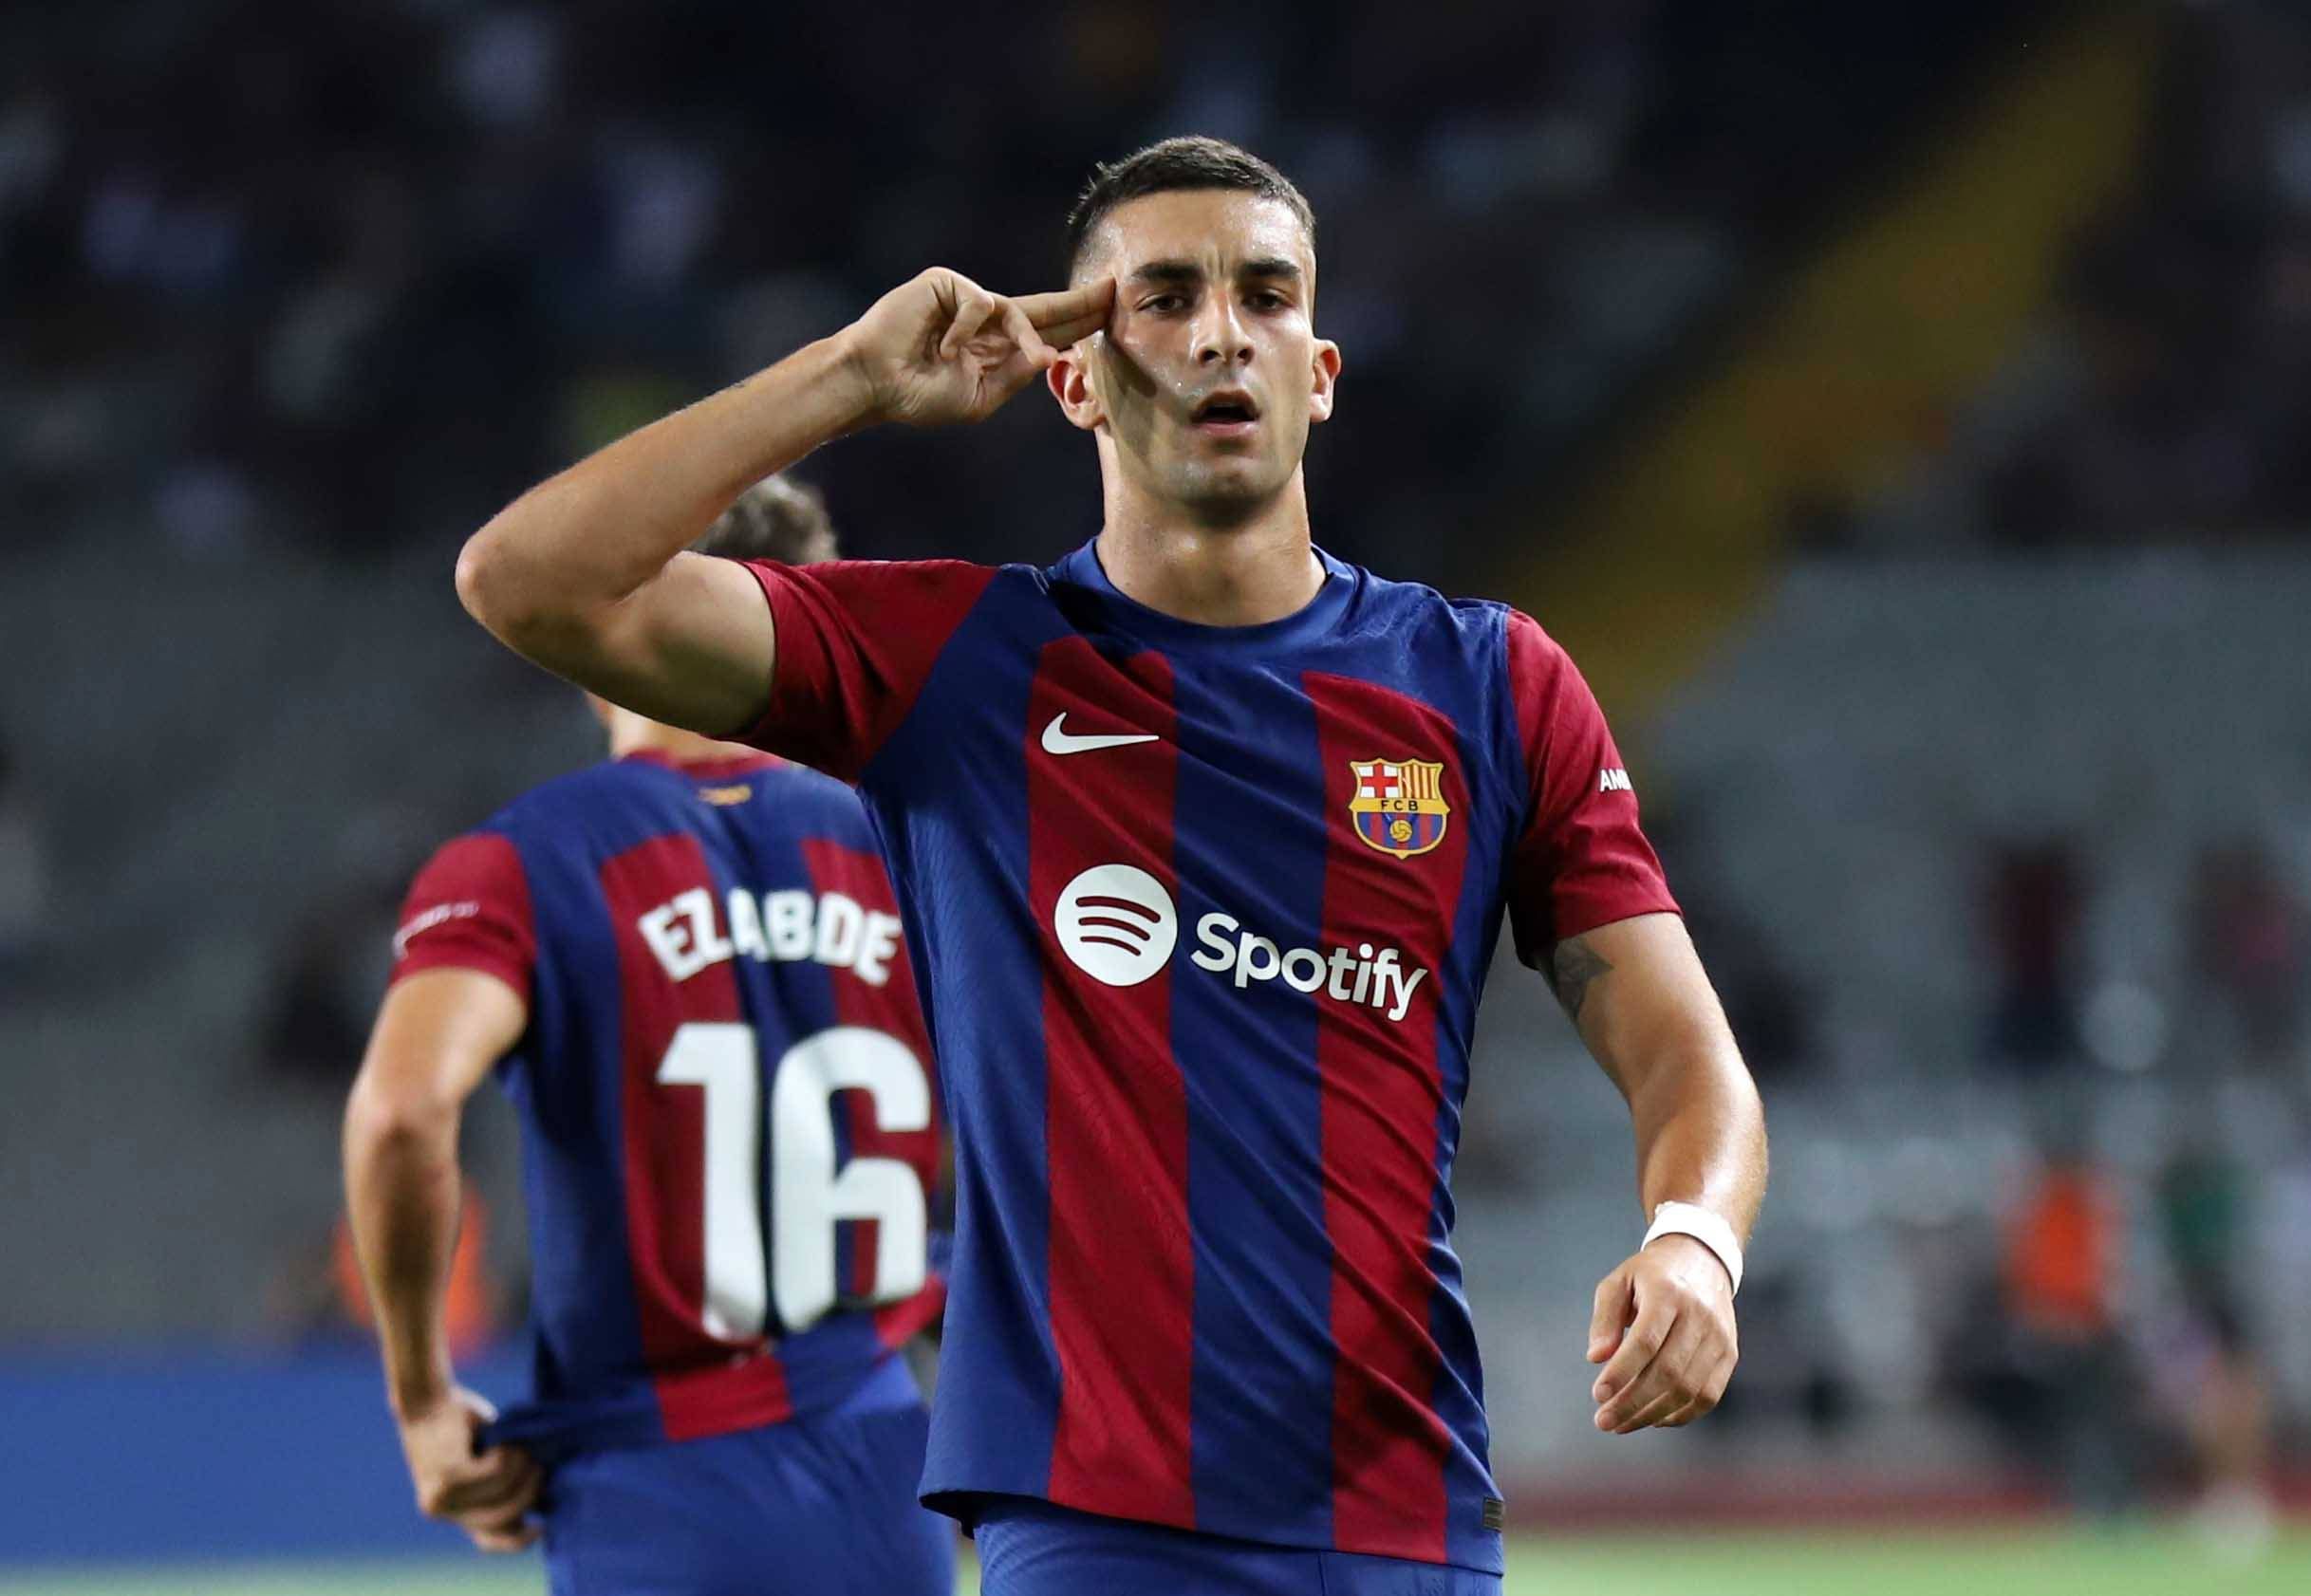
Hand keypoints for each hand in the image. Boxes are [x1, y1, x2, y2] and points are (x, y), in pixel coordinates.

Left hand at [395, 1386, 542, 1551]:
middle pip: (504, 1517)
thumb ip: (502, 1484)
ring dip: (520, 1464)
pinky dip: (506, 1452)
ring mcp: (443, 1496)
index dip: (519, 1540)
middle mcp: (443, 1511)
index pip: (488, 1540)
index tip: (542, 1526)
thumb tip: (542, 1502)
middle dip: (530, 1490)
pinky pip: (495, 1472)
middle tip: (537, 1464)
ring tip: (517, 1444)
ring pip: (502, 1491)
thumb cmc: (460, 1425)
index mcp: (454, 1510)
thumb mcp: (485, 1459)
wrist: (425, 1399)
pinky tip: (497, 1437)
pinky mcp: (447, 1476)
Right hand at [839, 268, 1113, 427]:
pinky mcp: (946, 283)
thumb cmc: (918, 396)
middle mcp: (987, 319)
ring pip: (1018, 311)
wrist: (875, 385)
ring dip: (1024, 339)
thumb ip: (1016, 375)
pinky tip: (944, 349)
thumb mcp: (980, 396)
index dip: (1081, 322)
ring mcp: (966, 298)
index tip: (1114, 313)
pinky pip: (980, 304)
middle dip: (1082, 303)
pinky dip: (966, 330)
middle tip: (1118, 291)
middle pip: (1045, 307)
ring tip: (1023, 362)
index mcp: (997, 347)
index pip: (1048, 331)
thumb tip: (1051, 353)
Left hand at [1584, 1234, 1737, 1433]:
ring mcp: (1719, 1337)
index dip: (1622, 1372)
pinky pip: (1707, 1396)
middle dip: (1632, 1402)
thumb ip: (1605, 1319)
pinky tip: (1652, 1419)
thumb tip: (1596, 1358)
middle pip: (1667, 1372)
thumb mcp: (1618, 1282)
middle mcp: (1699, 1316)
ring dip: (1651, 1414)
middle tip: (1603, 1421)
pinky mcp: (1729, 1354)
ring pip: (1688, 1390)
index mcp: (1668, 1292)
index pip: (1646, 1341)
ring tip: (1621, 1424)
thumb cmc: (1650, 1275)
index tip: (1598, 1395)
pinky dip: (1679, 1415)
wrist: (1702, 1260)